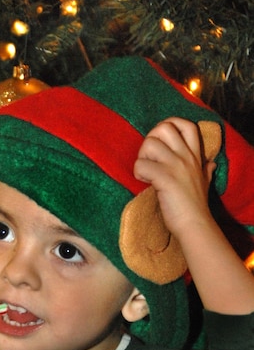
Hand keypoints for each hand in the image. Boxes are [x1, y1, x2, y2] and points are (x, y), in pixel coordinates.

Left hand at [133, 117, 215, 237]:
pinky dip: (137, 172)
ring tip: (145, 172)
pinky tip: (144, 182)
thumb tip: (212, 163)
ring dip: (141, 156)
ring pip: (150, 143)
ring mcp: (176, 166)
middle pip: (164, 128)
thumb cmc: (196, 206)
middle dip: (150, 139)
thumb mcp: (205, 183)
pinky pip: (142, 164)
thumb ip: (206, 170)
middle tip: (149, 158)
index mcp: (195, 155)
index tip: (160, 143)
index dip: (169, 126)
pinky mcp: (165, 178)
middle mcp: (186, 156)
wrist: (195, 225)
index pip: (186, 125)